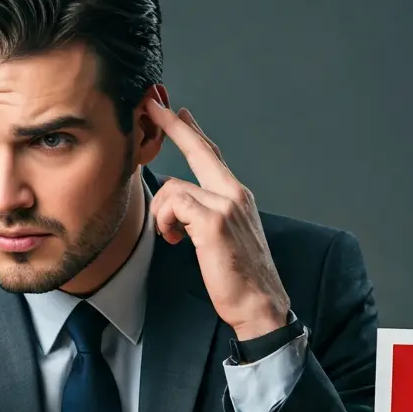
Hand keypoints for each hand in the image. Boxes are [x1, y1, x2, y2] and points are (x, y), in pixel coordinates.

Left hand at [145, 100, 289, 340]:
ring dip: (163, 213)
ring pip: (175, 187)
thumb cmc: (240, 278)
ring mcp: (226, 206)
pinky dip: (165, 221)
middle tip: (153, 106)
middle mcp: (235, 194)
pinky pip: (174, 205)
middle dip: (173, 125)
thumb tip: (179, 205)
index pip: (212, 155)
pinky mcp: (214, 222)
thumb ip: (206, 215)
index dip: (192, 132)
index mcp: (238, 196)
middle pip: (199, 150)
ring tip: (171, 237)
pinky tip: (172, 240)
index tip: (176, 112)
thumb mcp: (225, 238)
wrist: (259, 304)